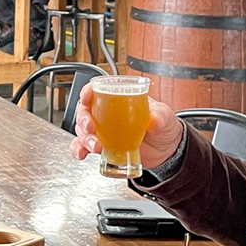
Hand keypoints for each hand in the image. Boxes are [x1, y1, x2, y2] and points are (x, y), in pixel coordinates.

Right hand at [69, 83, 184, 168]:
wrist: (166, 150)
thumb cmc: (162, 125)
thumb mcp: (164, 116)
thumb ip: (159, 116)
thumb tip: (154, 121)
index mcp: (119, 99)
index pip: (98, 90)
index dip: (88, 92)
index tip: (86, 98)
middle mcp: (106, 113)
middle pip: (85, 112)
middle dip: (83, 120)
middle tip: (91, 128)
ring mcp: (103, 131)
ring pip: (82, 131)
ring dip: (84, 138)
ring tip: (96, 147)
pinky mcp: (103, 146)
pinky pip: (84, 147)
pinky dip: (79, 150)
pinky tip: (82, 154)